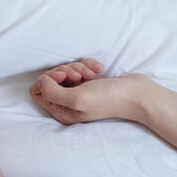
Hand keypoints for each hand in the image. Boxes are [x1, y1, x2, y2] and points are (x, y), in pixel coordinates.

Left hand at [30, 58, 147, 124]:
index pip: (37, 91)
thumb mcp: (76, 98)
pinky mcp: (89, 83)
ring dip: (78, 67)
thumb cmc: (109, 99)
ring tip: (92, 74)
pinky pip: (80, 67)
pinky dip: (88, 65)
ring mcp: (79, 92)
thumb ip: (52, 92)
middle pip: (50, 79)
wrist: (138, 94)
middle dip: (65, 71)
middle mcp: (67, 103)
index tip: (64, 76)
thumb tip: (40, 81)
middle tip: (80, 75)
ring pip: (65, 71)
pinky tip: (99, 69)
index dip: (47, 80)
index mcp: (61, 111)